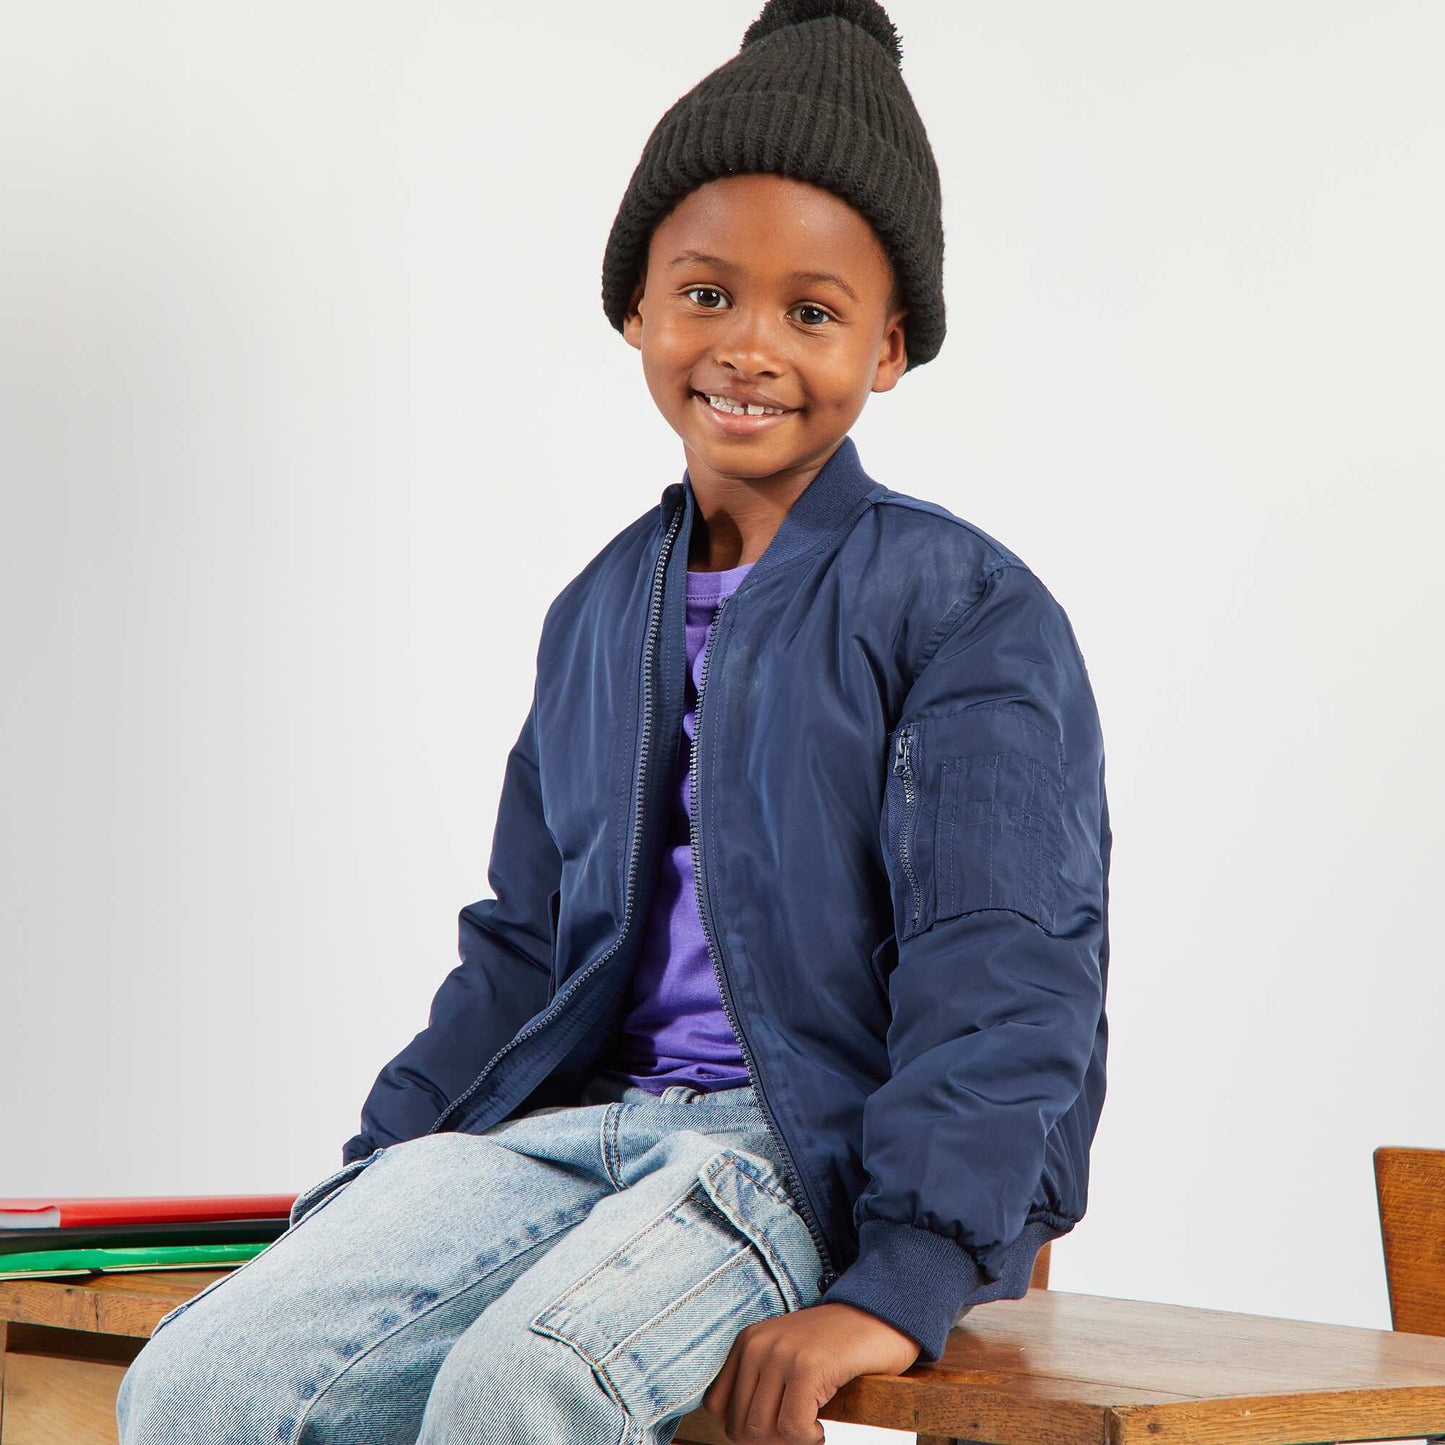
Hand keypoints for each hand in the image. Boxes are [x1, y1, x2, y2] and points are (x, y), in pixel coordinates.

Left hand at [702, 1300, 920, 1444]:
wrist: (880, 1318)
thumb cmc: (837, 1348)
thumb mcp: (785, 1358)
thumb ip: (759, 1386)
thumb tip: (742, 1433)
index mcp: (747, 1342)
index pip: (717, 1406)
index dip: (745, 1427)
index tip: (776, 1424)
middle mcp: (757, 1345)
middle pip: (739, 1426)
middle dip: (769, 1440)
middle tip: (798, 1428)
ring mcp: (781, 1354)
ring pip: (762, 1432)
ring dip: (790, 1440)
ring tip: (811, 1425)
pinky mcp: (807, 1368)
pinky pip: (793, 1429)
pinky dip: (810, 1438)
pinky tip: (822, 1425)